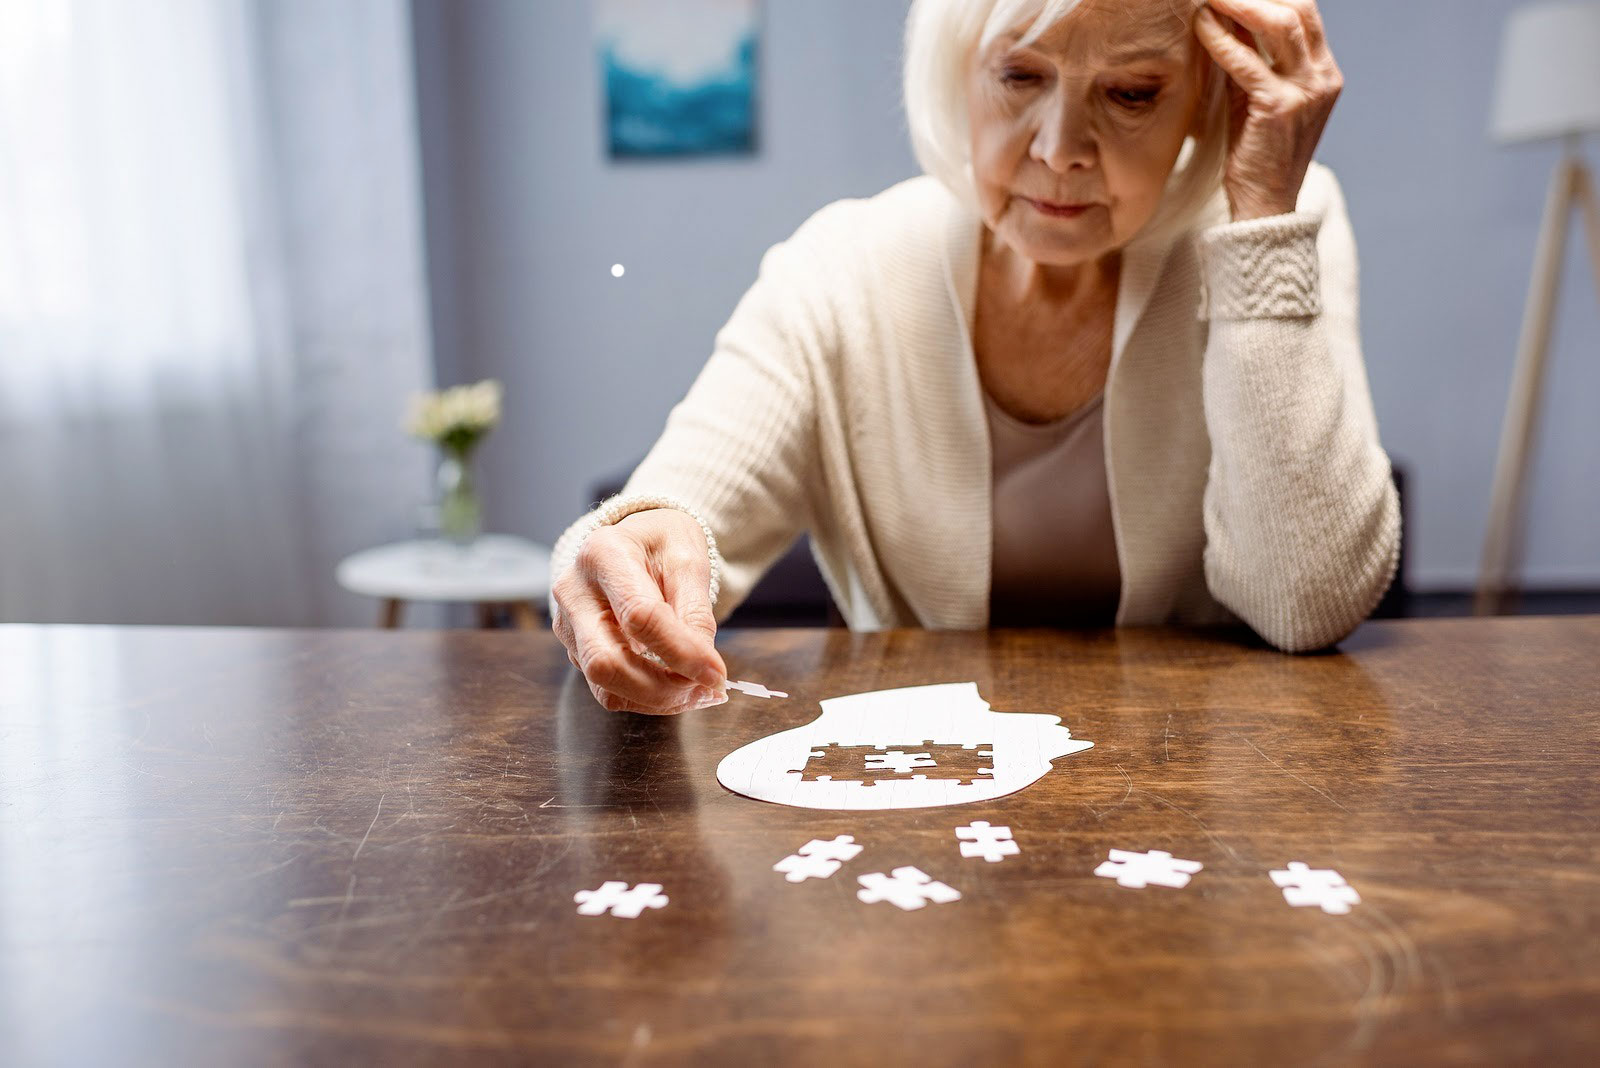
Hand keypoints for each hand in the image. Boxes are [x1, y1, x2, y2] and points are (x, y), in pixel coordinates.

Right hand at [550, 508, 727, 714]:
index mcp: (604, 554)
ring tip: (696, 692)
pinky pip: (606, 688)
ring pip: (604, 685)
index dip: (681, 652)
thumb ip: (696, 613)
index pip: (639, 616)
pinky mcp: (574, 648)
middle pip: (606, 661)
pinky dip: (646, 697)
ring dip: (657, 699)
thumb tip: (705, 668)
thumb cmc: (661, 546)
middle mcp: (575, 591)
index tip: (716, 675)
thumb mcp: (689, 561)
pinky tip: (674, 687)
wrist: (634, 543)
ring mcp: (568, 623)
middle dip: (663, 688)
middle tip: (706, 692)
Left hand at [1194, 0, 1342, 221]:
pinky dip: (1222, 40)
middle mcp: (1323, 77)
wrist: (1264, 205)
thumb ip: (1250, 60)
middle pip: (1299, 8)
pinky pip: (1247, 62)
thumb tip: (1226, 18)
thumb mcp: (1255, 98)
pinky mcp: (1280, 108)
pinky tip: (1201, 27)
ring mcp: (1307, 91)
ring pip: (1281, 23)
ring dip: (1241, 3)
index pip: (1305, 13)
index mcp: (1323, 73)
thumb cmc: (1255, 153)